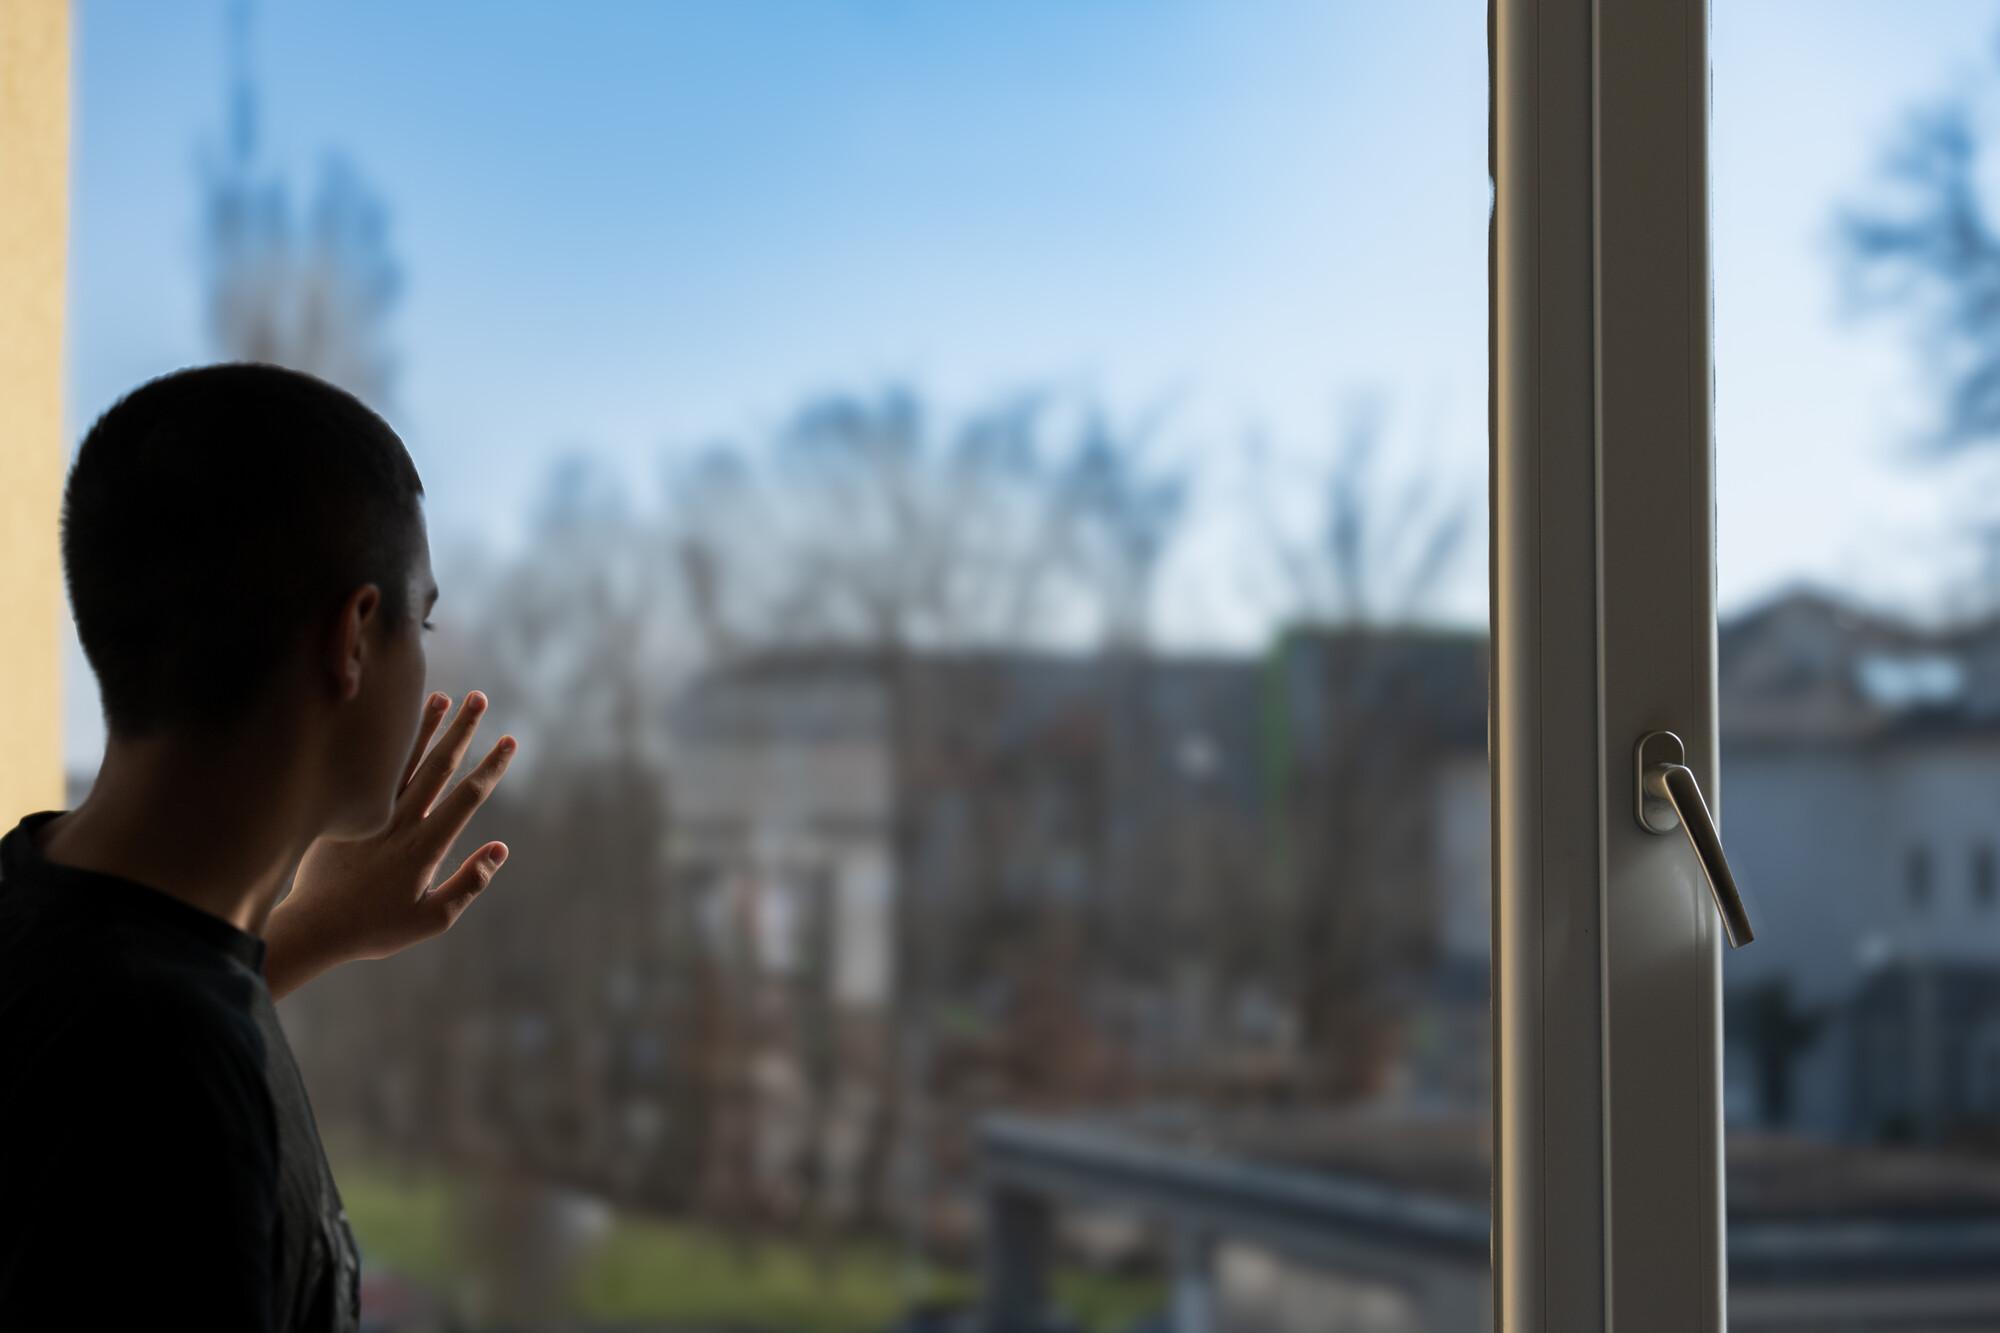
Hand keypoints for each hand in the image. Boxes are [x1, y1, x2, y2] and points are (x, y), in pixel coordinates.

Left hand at [264, 690, 518, 998]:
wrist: (313, 926)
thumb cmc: (376, 927)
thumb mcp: (433, 918)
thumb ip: (469, 883)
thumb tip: (500, 848)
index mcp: (425, 846)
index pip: (467, 797)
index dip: (491, 766)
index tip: (509, 740)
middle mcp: (400, 822)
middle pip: (437, 766)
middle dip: (462, 729)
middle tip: (479, 698)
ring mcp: (370, 815)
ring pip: (403, 762)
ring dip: (425, 728)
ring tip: (443, 698)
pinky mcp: (344, 814)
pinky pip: (370, 773)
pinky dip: (386, 748)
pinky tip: (392, 729)